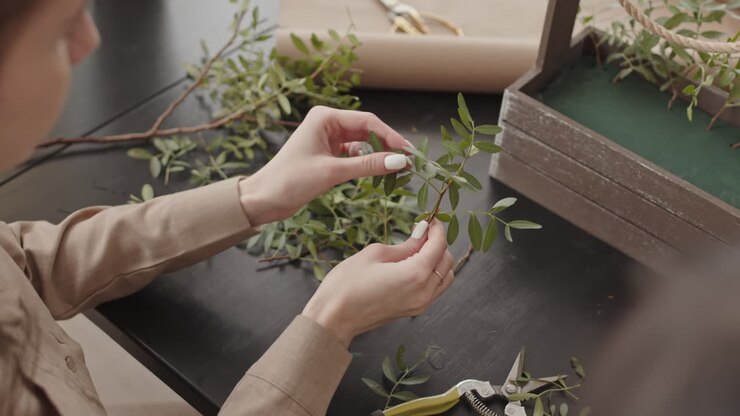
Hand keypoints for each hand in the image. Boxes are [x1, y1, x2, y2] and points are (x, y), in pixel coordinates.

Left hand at [238, 106, 410, 225]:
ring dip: (379, 155)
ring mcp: (328, 139)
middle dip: (388, 146)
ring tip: (399, 169)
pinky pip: (355, 156)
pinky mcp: (328, 155)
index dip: (390, 136)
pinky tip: (379, 173)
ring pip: (363, 144)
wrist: (264, 199)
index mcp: (324, 117)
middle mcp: (327, 124)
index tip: (409, 152)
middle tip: (410, 162)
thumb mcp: (332, 172)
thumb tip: (399, 161)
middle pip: (367, 131)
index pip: (367, 121)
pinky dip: (368, 164)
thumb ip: (367, 166)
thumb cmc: (290, 181)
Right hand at [302, 220, 455, 347]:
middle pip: (446, 260)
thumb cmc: (347, 284)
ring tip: (418, 248)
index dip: (437, 228)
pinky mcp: (414, 310)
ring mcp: (420, 304)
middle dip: (438, 243)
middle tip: (421, 231)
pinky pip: (435, 289)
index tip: (430, 218)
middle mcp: (424, 291)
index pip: (438, 245)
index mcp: (416, 274)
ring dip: (438, 260)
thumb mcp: (375, 254)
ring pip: (445, 276)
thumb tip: (422, 234)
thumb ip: (404, 245)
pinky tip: (414, 265)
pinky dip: (432, 274)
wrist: (334, 318)